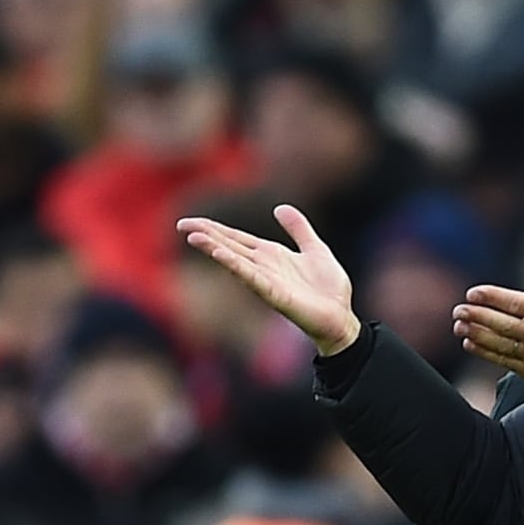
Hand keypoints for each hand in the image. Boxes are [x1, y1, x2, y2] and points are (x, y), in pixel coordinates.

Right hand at [176, 205, 360, 353]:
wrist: (342, 316)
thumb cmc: (329, 288)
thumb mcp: (315, 248)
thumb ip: (298, 228)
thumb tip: (280, 208)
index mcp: (270, 254)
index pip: (236, 238)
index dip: (215, 229)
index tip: (191, 222)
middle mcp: (263, 266)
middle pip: (229, 246)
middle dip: (206, 235)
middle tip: (181, 225)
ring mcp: (266, 280)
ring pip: (234, 260)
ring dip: (214, 248)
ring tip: (193, 236)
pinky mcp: (274, 294)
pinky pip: (251, 277)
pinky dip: (235, 265)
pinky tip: (220, 255)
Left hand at [455, 242, 523, 395]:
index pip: (516, 303)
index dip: (492, 298)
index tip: (473, 293)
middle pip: (501, 324)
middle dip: (477, 316)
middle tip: (458, 309)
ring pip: (499, 343)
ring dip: (476, 333)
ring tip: (459, 325)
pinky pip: (503, 360)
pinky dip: (485, 353)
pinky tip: (471, 344)